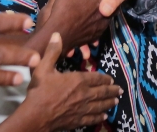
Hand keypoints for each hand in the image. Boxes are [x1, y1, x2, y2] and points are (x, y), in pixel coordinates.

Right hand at [5, 33, 120, 131]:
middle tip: (120, 90)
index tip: (111, 79)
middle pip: (101, 92)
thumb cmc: (40, 91)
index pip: (96, 78)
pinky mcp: (78, 121)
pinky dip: (100, 116)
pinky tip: (104, 116)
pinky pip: (93, 118)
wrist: (36, 115)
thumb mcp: (43, 67)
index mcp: (77, 80)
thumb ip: (52, 51)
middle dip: (112, 90)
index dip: (104, 78)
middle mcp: (84, 94)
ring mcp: (82, 109)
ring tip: (116, 101)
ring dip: (109, 102)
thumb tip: (57, 34)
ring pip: (100, 105)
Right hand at [29, 0, 108, 58]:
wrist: (58, 34)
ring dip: (95, 12)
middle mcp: (106, 13)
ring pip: (101, 15)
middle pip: (104, 2)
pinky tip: (82, 21)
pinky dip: (91, 23)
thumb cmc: (65, 8)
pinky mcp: (95, 36)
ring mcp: (101, 26)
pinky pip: (96, 26)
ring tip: (82, 10)